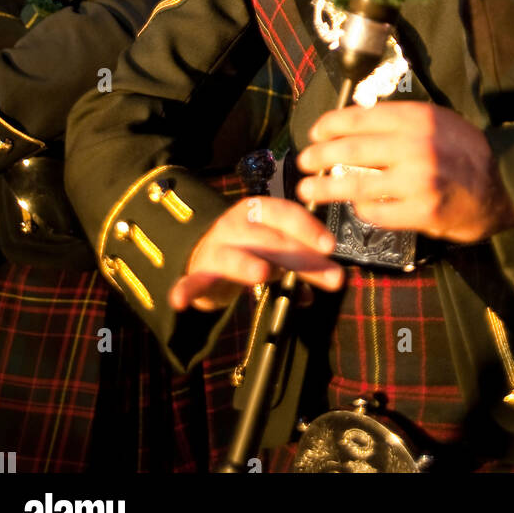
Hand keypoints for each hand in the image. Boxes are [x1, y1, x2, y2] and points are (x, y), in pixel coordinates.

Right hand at [170, 197, 344, 311]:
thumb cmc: (251, 248)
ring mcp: (215, 247)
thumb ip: (303, 261)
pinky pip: (192, 281)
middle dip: (301, 258)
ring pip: (235, 257)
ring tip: (262, 274)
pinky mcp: (198, 273)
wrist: (204, 255)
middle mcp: (236, 224)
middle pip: (270, 239)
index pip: (284, 213)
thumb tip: (334, 279)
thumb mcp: (276, 249)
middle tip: (332, 278)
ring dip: (248, 265)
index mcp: (257, 210)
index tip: (330, 246)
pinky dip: (185, 290)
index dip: (307, 227)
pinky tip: (179, 301)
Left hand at [295, 102, 513, 243]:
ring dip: (326, 189)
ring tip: (309, 191)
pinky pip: (377, 212)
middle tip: (303, 162)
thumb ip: (400, 122)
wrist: (505, 185)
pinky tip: (358, 208)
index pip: (360, 117)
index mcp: (416, 118)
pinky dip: (362, 210)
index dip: (330, 125)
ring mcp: (417, 181)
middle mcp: (414, 146)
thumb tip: (355, 124)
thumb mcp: (437, 121)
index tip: (315, 132)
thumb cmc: (466, 151)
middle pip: (350, 150)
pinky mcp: (421, 212)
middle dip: (319, 156)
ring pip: (356, 185)